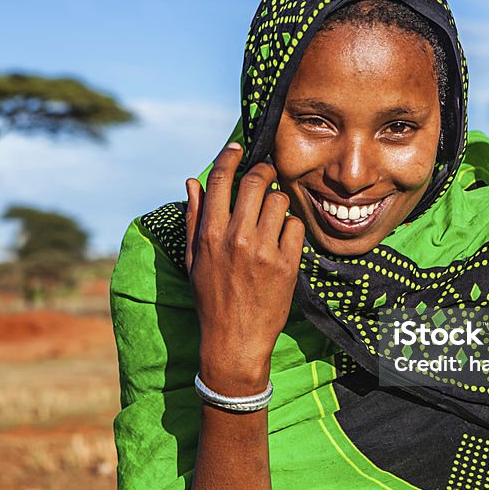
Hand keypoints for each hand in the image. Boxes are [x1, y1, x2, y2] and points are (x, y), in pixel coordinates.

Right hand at [184, 142, 304, 394]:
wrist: (234, 341)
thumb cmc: (211, 299)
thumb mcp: (194, 258)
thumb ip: (194, 217)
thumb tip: (193, 180)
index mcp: (210, 234)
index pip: (220, 180)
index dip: (230, 157)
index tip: (238, 148)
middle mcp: (236, 238)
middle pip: (255, 181)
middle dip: (263, 171)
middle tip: (266, 173)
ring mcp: (263, 251)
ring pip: (279, 201)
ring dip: (278, 201)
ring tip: (273, 214)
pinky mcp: (286, 265)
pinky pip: (295, 227)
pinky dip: (291, 229)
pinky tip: (283, 240)